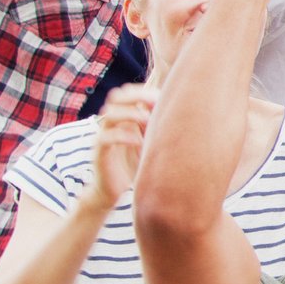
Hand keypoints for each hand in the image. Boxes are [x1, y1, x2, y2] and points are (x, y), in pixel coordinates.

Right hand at [84, 85, 152, 210]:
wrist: (113, 192)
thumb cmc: (136, 166)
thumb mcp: (151, 144)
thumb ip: (158, 129)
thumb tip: (184, 114)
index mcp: (124, 118)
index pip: (127, 93)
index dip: (143, 91)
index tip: (163, 95)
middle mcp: (113, 123)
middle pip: (116, 97)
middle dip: (135, 96)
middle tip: (155, 101)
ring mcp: (104, 136)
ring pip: (109, 114)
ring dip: (130, 114)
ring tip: (147, 120)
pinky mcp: (99, 152)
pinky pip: (104, 138)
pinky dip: (122, 136)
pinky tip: (138, 141)